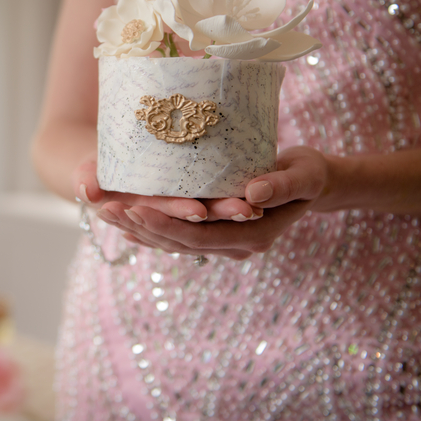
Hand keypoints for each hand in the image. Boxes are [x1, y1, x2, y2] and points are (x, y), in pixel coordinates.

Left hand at [74, 146, 329, 259]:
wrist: (313, 184)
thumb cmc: (308, 172)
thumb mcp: (302, 174)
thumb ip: (280, 185)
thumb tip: (251, 197)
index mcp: (253, 236)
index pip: (199, 236)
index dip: (166, 225)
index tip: (136, 208)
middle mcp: (236, 248)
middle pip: (180, 243)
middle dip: (142, 227)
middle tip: (108, 209)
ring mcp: (225, 245)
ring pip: (175, 244)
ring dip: (141, 230)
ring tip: (107, 212)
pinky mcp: (217, 235)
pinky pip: (180, 238)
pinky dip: (153, 233)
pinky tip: (128, 226)